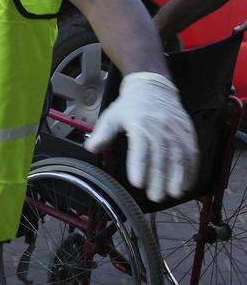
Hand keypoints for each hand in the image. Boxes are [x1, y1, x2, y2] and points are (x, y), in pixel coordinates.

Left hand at [85, 72, 198, 201]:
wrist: (154, 87)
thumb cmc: (130, 106)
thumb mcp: (112, 116)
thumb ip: (103, 134)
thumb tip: (90, 148)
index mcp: (139, 124)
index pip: (140, 148)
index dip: (139, 166)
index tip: (137, 183)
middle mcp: (160, 127)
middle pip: (161, 155)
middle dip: (159, 178)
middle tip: (155, 197)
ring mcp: (176, 130)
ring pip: (179, 156)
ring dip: (177, 176)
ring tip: (172, 193)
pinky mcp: (188, 132)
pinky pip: (192, 152)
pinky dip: (191, 169)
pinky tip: (186, 183)